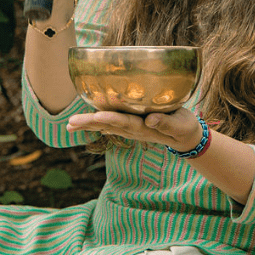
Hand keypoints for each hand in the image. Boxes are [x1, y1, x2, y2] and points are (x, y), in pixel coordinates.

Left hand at [66, 108, 203, 152]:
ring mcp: (132, 129)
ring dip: (88, 125)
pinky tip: (90, 124)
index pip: (123, 121)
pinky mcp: (134, 126)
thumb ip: (166, 123)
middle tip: (69, 125)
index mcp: (143, 127)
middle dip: (88, 124)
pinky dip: (101, 123)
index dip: (108, 118)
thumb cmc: (184, 128)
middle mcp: (134, 129)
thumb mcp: (179, 126)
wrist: (186, 138)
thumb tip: (150, 119)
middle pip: (108, 125)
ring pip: (107, 125)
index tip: (94, 117)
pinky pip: (113, 125)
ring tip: (70, 125)